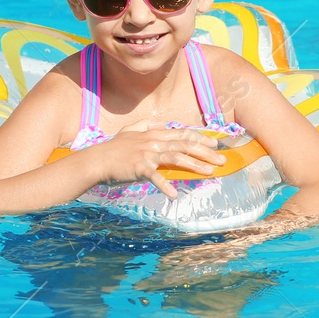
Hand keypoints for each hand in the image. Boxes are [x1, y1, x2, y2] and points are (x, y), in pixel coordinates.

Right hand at [90, 121, 227, 198]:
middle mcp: (153, 141)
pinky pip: (155, 177)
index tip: (215, 143)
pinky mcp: (139, 167)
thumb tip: (161, 123)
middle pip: (184, 145)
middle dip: (206, 152)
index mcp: (153, 133)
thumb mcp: (130, 131)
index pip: (182, 133)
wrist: (97, 160)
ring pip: (176, 158)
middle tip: (222, 160)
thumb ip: (146, 125)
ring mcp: (147, 153)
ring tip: (209, 172)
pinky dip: (164, 185)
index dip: (200, 138)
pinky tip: (173, 195)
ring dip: (194, 165)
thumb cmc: (114, 149)